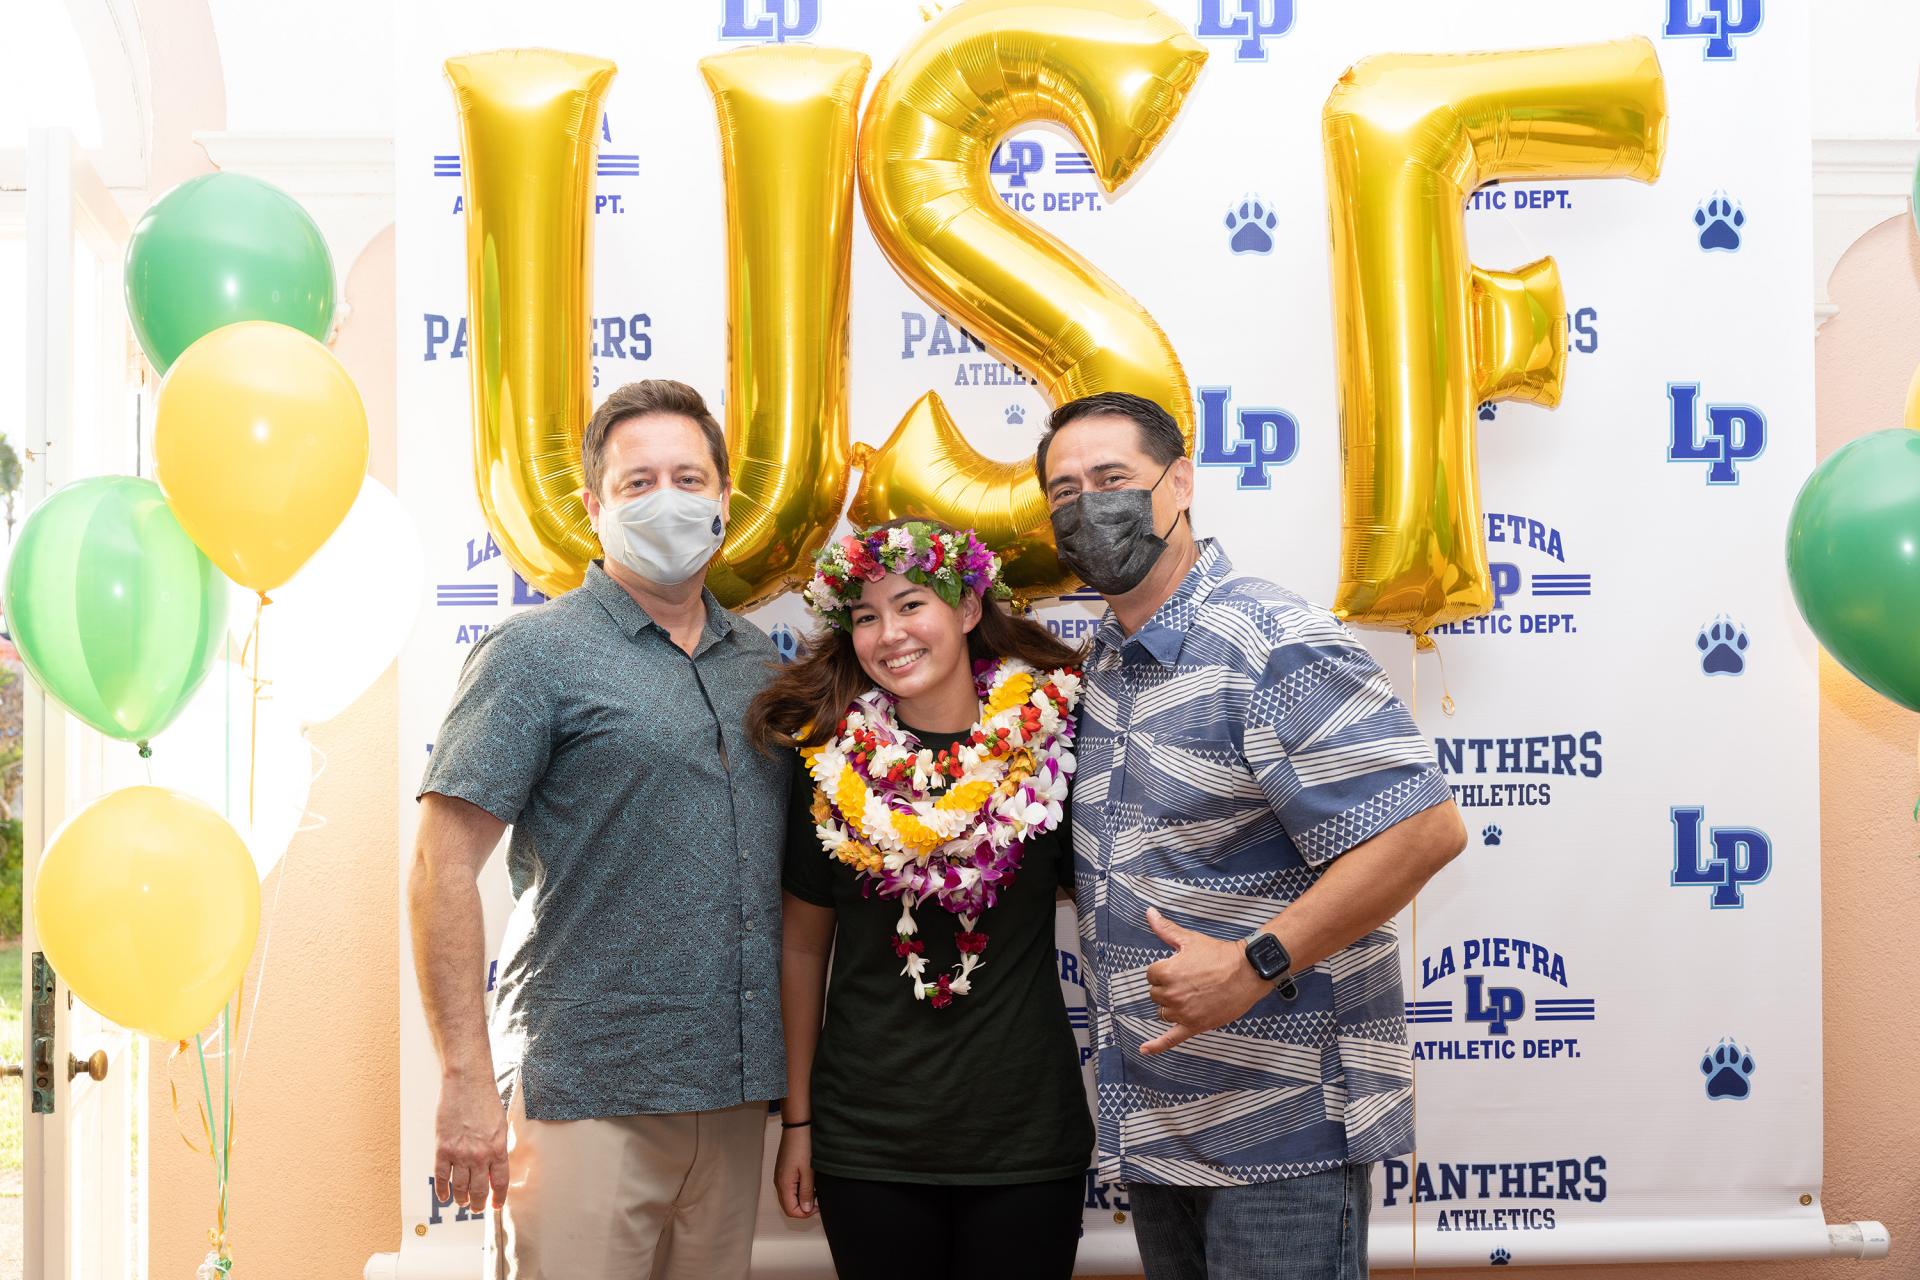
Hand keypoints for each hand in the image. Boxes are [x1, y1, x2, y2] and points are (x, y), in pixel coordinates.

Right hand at [435, 1070, 509, 1214]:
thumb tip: (495, 1169)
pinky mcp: (442, 1149)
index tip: (496, 1206)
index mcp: (498, 1149)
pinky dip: (442, 1191)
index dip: (498, 1198)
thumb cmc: (486, 1101)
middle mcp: (480, 1155)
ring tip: (463, 1203)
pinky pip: (441, 1177)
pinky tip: (445, 1197)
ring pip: (460, 1188)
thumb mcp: (500, 1126)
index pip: (500, 1183)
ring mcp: (460, 1154)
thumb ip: (497, 1149)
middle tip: (477, 1208)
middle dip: (478, 1203)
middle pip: (479, 1190)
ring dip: (462, 1199)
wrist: (467, 1083)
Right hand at [775, 1127, 816, 1218]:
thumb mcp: (808, 1171)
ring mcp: (780, 1175)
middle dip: (803, 1208)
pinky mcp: (783, 1170)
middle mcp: (779, 1182)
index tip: (818, 1207)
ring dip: (801, 1198)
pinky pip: (789, 1187)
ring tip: (815, 1190)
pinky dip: (798, 1190)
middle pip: (788, 1206)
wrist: (797, 1126)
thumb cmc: (802, 1145)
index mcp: (784, 1184)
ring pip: (789, 1197)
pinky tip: (809, 1182)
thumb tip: (806, 1209)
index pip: (791, 1211)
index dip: (805, 1214)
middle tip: (818, 1200)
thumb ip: (806, 1192)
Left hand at [1140, 908, 1271, 1054]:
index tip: (1181, 967)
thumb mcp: (1189, 939)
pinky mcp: (1194, 1026)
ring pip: (1164, 1012)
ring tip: (1193, 994)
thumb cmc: (1218, 954)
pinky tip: (1145, 1049)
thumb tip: (1148, 912)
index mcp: (1166, 972)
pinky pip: (1170, 1039)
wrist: (1247, 972)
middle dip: (1169, 987)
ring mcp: (1182, 1012)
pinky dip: (1156, 1046)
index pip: (1151, 975)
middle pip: (1156, 994)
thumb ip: (1164, 928)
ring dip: (1172, 1006)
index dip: (1165, 970)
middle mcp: (1171, 994)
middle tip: (1191, 979)